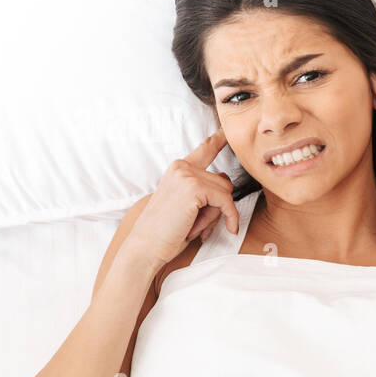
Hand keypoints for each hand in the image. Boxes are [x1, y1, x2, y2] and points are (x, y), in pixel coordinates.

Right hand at [123, 129, 239, 268]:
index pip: (205, 150)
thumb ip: (205, 190)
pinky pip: (226, 201)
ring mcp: (187, 175)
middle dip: (218, 205)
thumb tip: (226, 180)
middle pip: (224, 181)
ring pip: (226, 192)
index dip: (219, 140)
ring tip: (195, 226)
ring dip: (218, 214)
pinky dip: (230, 217)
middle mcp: (182, 167)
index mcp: (178, 169)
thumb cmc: (166, 231)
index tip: (228, 130)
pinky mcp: (194, 188)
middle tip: (198, 223)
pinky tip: (228, 228)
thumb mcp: (187, 205)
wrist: (146, 246)